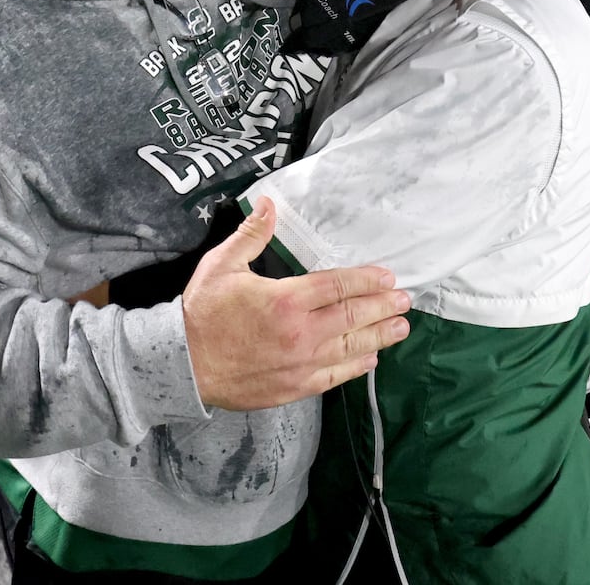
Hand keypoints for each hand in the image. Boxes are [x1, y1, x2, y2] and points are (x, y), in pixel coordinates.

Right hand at [182, 198, 410, 411]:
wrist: (183, 366)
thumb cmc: (202, 313)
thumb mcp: (221, 265)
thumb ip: (251, 235)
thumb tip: (269, 203)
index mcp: (286, 300)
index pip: (338, 286)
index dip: (366, 280)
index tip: (387, 277)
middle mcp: (301, 333)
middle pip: (353, 316)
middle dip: (383, 307)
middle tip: (405, 300)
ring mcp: (300, 363)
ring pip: (351, 347)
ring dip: (379, 336)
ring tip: (401, 327)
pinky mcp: (295, 387)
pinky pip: (334, 376)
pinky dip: (356, 367)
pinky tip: (371, 360)